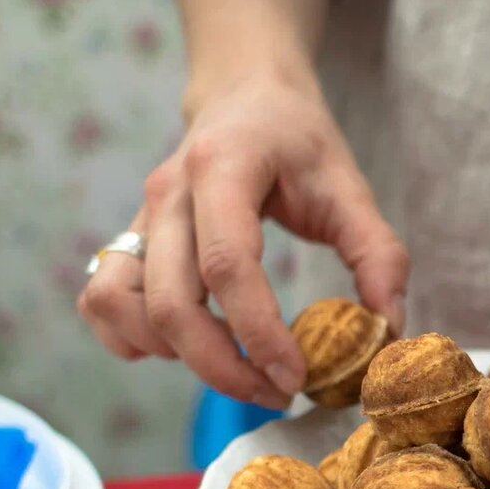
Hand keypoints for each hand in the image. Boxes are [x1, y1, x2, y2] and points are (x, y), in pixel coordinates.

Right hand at [78, 73, 407, 407]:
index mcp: (224, 168)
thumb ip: (378, 255)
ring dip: (176, 356)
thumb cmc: (298, 142)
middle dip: (222, 366)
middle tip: (276, 392)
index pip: (227, 265)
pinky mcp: (127, 238)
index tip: (296, 376)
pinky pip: (102, 301)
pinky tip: (185, 349)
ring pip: (123, 306)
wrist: (244, 96)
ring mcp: (139, 216)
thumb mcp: (350, 187)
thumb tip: (387, 328)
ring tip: (235, 368)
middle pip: (171, 302)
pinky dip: (132, 339)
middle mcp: (168, 194)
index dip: (259, 332)